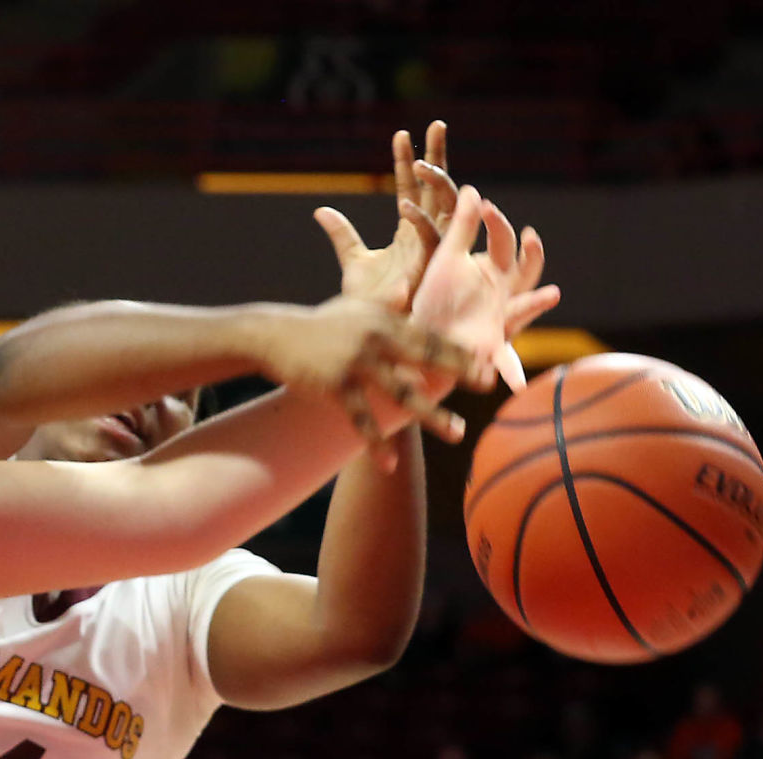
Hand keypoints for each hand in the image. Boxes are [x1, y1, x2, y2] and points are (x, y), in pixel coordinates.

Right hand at [258, 294, 484, 467]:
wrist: (275, 335)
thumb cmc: (320, 324)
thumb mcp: (354, 308)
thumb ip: (385, 305)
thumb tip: (406, 290)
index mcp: (385, 321)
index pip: (431, 335)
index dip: (460, 350)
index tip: (487, 363)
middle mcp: (376, 339)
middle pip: (425, 357)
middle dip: (458, 372)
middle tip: (486, 386)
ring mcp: (356, 362)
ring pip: (402, 392)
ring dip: (432, 415)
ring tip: (457, 432)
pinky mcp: (335, 385)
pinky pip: (362, 419)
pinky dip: (377, 443)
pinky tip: (389, 465)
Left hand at [317, 121, 459, 313]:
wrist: (368, 335)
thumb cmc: (366, 303)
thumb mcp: (352, 261)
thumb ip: (342, 234)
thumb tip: (322, 210)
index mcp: (411, 232)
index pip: (412, 188)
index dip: (408, 162)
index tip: (401, 134)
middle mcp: (426, 238)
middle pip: (438, 189)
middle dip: (438, 157)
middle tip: (436, 125)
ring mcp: (430, 253)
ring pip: (445, 209)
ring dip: (436, 184)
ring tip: (421, 163)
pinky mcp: (428, 272)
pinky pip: (430, 240)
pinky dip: (419, 222)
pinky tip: (403, 205)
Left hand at [409, 186, 560, 389]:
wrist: (420, 340)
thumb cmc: (435, 300)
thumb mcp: (447, 261)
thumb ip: (461, 228)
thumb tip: (473, 189)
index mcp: (492, 271)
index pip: (503, 242)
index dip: (498, 224)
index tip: (486, 207)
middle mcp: (502, 295)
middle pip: (525, 272)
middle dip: (531, 256)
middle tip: (531, 238)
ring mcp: (500, 321)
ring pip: (522, 310)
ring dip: (535, 303)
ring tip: (551, 293)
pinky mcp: (489, 349)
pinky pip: (505, 362)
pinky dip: (512, 373)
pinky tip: (517, 384)